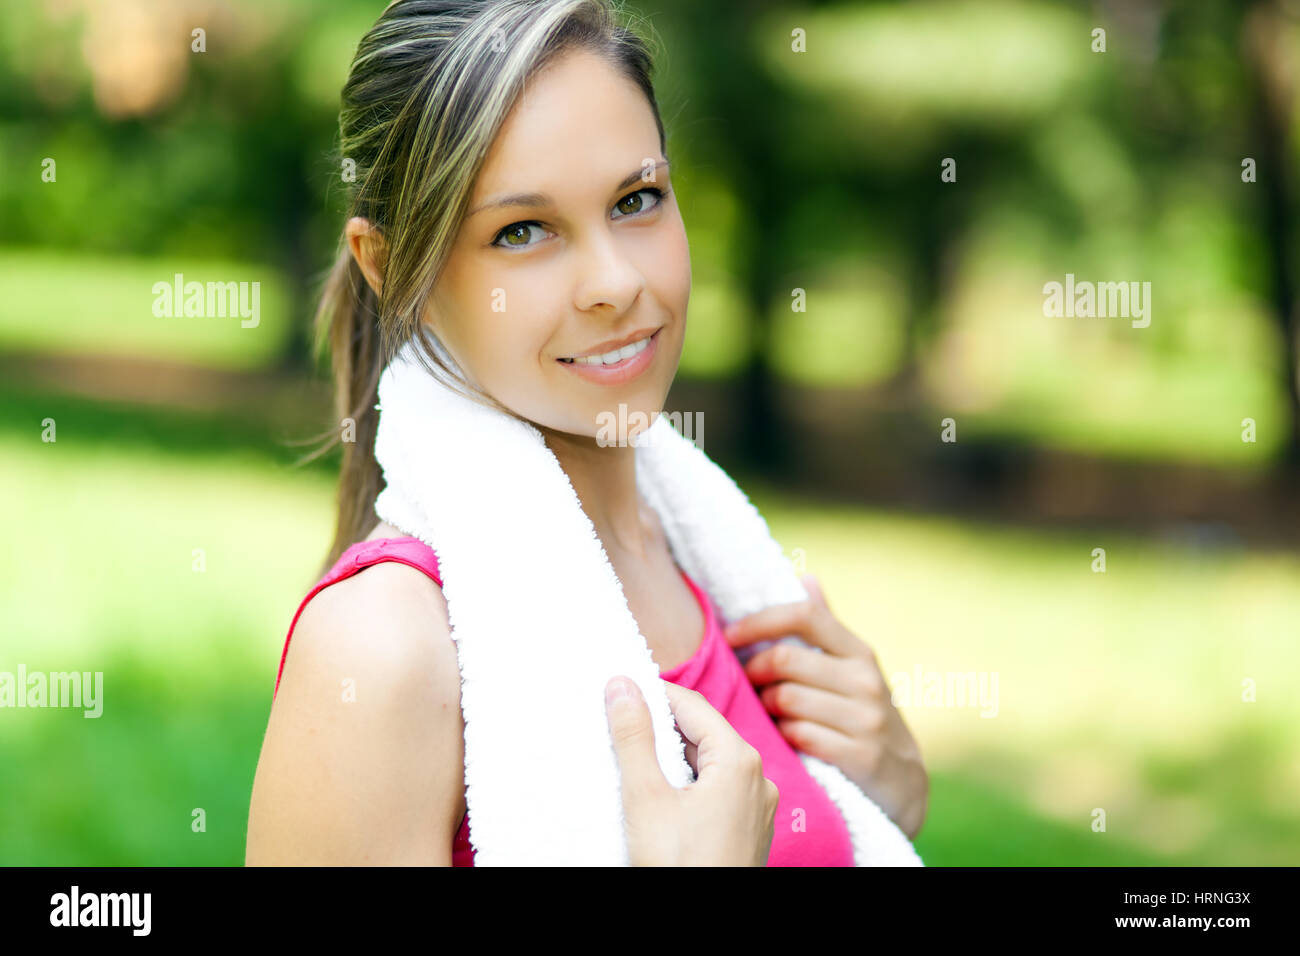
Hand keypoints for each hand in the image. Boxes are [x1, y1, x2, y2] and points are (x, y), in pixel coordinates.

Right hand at [604, 676, 778, 865]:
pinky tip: (660, 798)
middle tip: (620, 725)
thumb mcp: (646, 796)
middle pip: (704, 734)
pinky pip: (719, 793)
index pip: (692, 706)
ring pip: (711, 765)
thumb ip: (634, 736)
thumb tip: (622, 685)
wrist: (702, 936)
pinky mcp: (750, 833)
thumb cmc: (679, 867)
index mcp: (740, 760)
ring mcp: (758, 809)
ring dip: (674, 759)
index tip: (620, 690)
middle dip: (662, 728)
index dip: (654, 694)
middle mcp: (759, 779)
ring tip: (634, 762)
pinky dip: (688, 786)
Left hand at [723, 574, 928, 839]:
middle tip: (748, 685)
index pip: (804, 615)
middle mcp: (865, 679)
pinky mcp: (861, 755)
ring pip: (785, 699)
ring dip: (766, 708)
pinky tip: (787, 740)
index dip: (759, 622)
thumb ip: (825, 628)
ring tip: (769, 714)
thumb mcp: (852, 671)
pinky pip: (799, 735)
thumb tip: (805, 576)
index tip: (730, 637)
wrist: (902, 783)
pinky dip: (784, 737)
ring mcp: (867, 718)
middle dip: (754, 672)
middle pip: (784, 659)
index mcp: (858, 652)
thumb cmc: (861, 717)